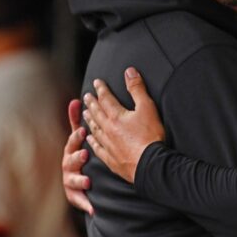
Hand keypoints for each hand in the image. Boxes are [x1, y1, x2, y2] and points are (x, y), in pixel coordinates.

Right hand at [62, 99, 93, 215]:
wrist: (79, 179)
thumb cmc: (79, 154)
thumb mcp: (78, 138)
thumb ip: (77, 120)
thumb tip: (75, 100)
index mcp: (71, 150)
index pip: (72, 142)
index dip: (76, 137)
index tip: (84, 131)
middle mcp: (68, 165)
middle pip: (70, 161)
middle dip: (76, 158)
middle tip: (85, 154)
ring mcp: (70, 180)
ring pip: (72, 180)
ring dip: (79, 179)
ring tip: (88, 180)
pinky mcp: (75, 195)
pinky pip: (79, 199)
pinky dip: (86, 203)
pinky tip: (93, 208)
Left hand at [83, 67, 163, 183]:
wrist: (149, 164)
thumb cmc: (150, 136)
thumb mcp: (147, 107)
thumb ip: (137, 89)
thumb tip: (129, 72)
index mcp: (116, 116)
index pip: (106, 99)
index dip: (101, 89)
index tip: (96, 82)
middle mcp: (108, 129)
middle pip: (97, 113)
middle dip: (92, 103)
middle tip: (86, 96)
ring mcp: (108, 144)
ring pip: (95, 129)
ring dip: (90, 120)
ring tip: (85, 114)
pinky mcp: (110, 158)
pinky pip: (97, 147)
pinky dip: (92, 141)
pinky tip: (90, 138)